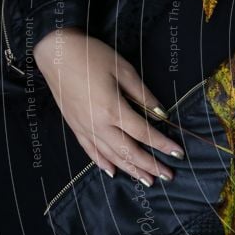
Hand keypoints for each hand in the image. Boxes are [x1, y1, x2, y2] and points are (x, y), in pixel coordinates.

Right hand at [33, 27, 183, 185]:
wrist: (56, 53)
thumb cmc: (93, 57)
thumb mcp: (124, 71)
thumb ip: (144, 95)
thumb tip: (162, 114)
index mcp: (113, 109)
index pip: (144, 133)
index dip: (162, 145)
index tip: (178, 154)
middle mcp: (99, 124)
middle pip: (129, 151)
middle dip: (150, 165)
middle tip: (168, 176)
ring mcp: (85, 128)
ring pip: (111, 155)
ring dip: (131, 170)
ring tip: (148, 180)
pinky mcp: (75, 126)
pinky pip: (91, 151)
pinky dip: (103, 163)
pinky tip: (113, 171)